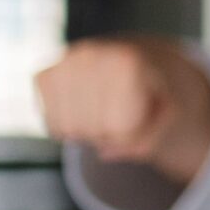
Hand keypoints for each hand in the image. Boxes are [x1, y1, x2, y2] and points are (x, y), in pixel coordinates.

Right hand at [35, 37, 209, 178]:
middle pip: (93, 131)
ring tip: (103, 112)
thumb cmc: (151, 91)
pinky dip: (67, 128)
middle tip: (119, 116)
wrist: (130, 60)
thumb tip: (106, 154)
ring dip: (88, 133)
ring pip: (68, 131)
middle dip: (109, 135)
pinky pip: (50, 125)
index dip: (132, 134)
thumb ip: (150, 140)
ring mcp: (61, 63)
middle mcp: (89, 55)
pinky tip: (83, 110)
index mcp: (125, 61)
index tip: (138, 118)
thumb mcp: (167, 113)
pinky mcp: (42, 75)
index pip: (120, 128)